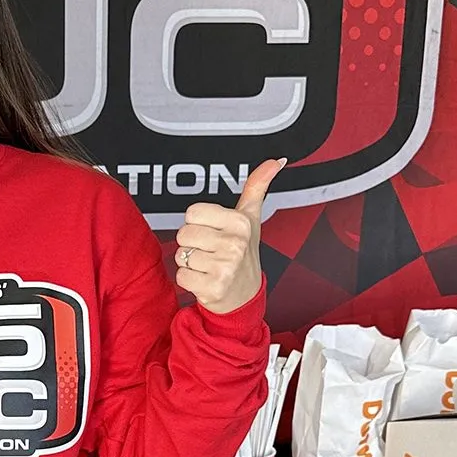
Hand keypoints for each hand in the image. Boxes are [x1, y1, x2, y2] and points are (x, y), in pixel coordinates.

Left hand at [173, 158, 285, 314]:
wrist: (245, 295)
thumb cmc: (243, 254)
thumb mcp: (250, 218)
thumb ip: (257, 187)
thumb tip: (276, 161)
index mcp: (240, 222)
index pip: (192, 212)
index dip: (198, 223)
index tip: (213, 231)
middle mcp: (234, 243)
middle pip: (183, 233)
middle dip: (192, 244)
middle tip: (210, 251)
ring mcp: (225, 266)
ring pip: (180, 254)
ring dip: (190, 262)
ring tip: (208, 265)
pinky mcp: (214, 287)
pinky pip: (181, 276)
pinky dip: (188, 280)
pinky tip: (205, 280)